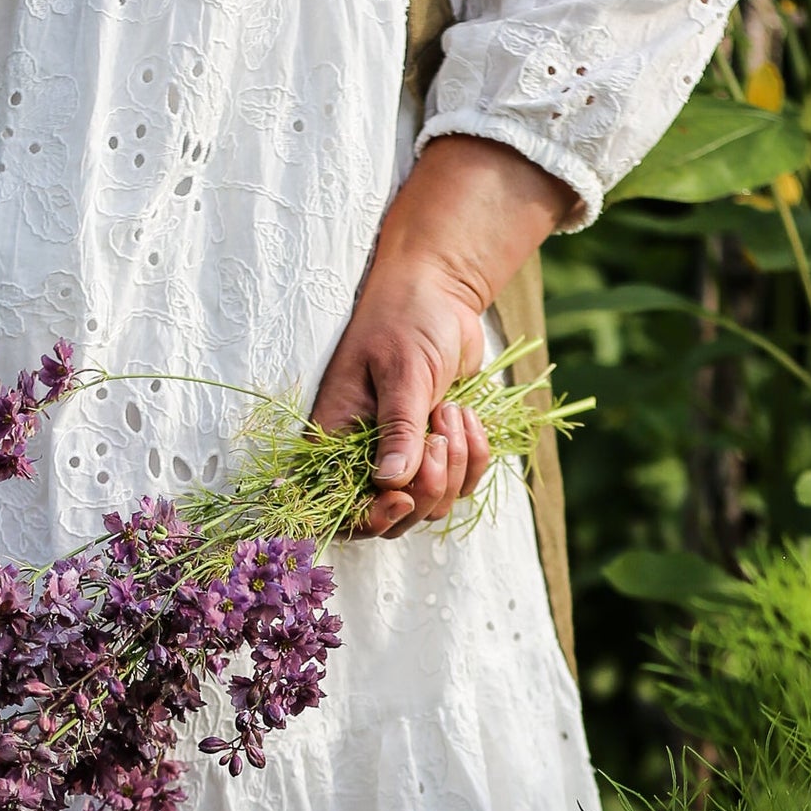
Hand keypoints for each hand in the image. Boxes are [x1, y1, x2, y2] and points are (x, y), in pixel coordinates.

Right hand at [310, 135, 578, 539]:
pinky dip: (474, 456)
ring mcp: (404, 456)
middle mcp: (364, 455)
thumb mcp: (402, 370)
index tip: (404, 497)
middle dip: (428, 487)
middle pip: (394, 516)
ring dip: (455, 465)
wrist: (438, 292)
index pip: (341, 507)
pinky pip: (461, 482)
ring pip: (433, 503)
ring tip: (452, 410)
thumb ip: (398, 428)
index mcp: (336, 438)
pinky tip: (469, 416)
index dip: (372, 518)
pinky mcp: (438, 449)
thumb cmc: (405, 318)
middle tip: (439, 435)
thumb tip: (391, 482)